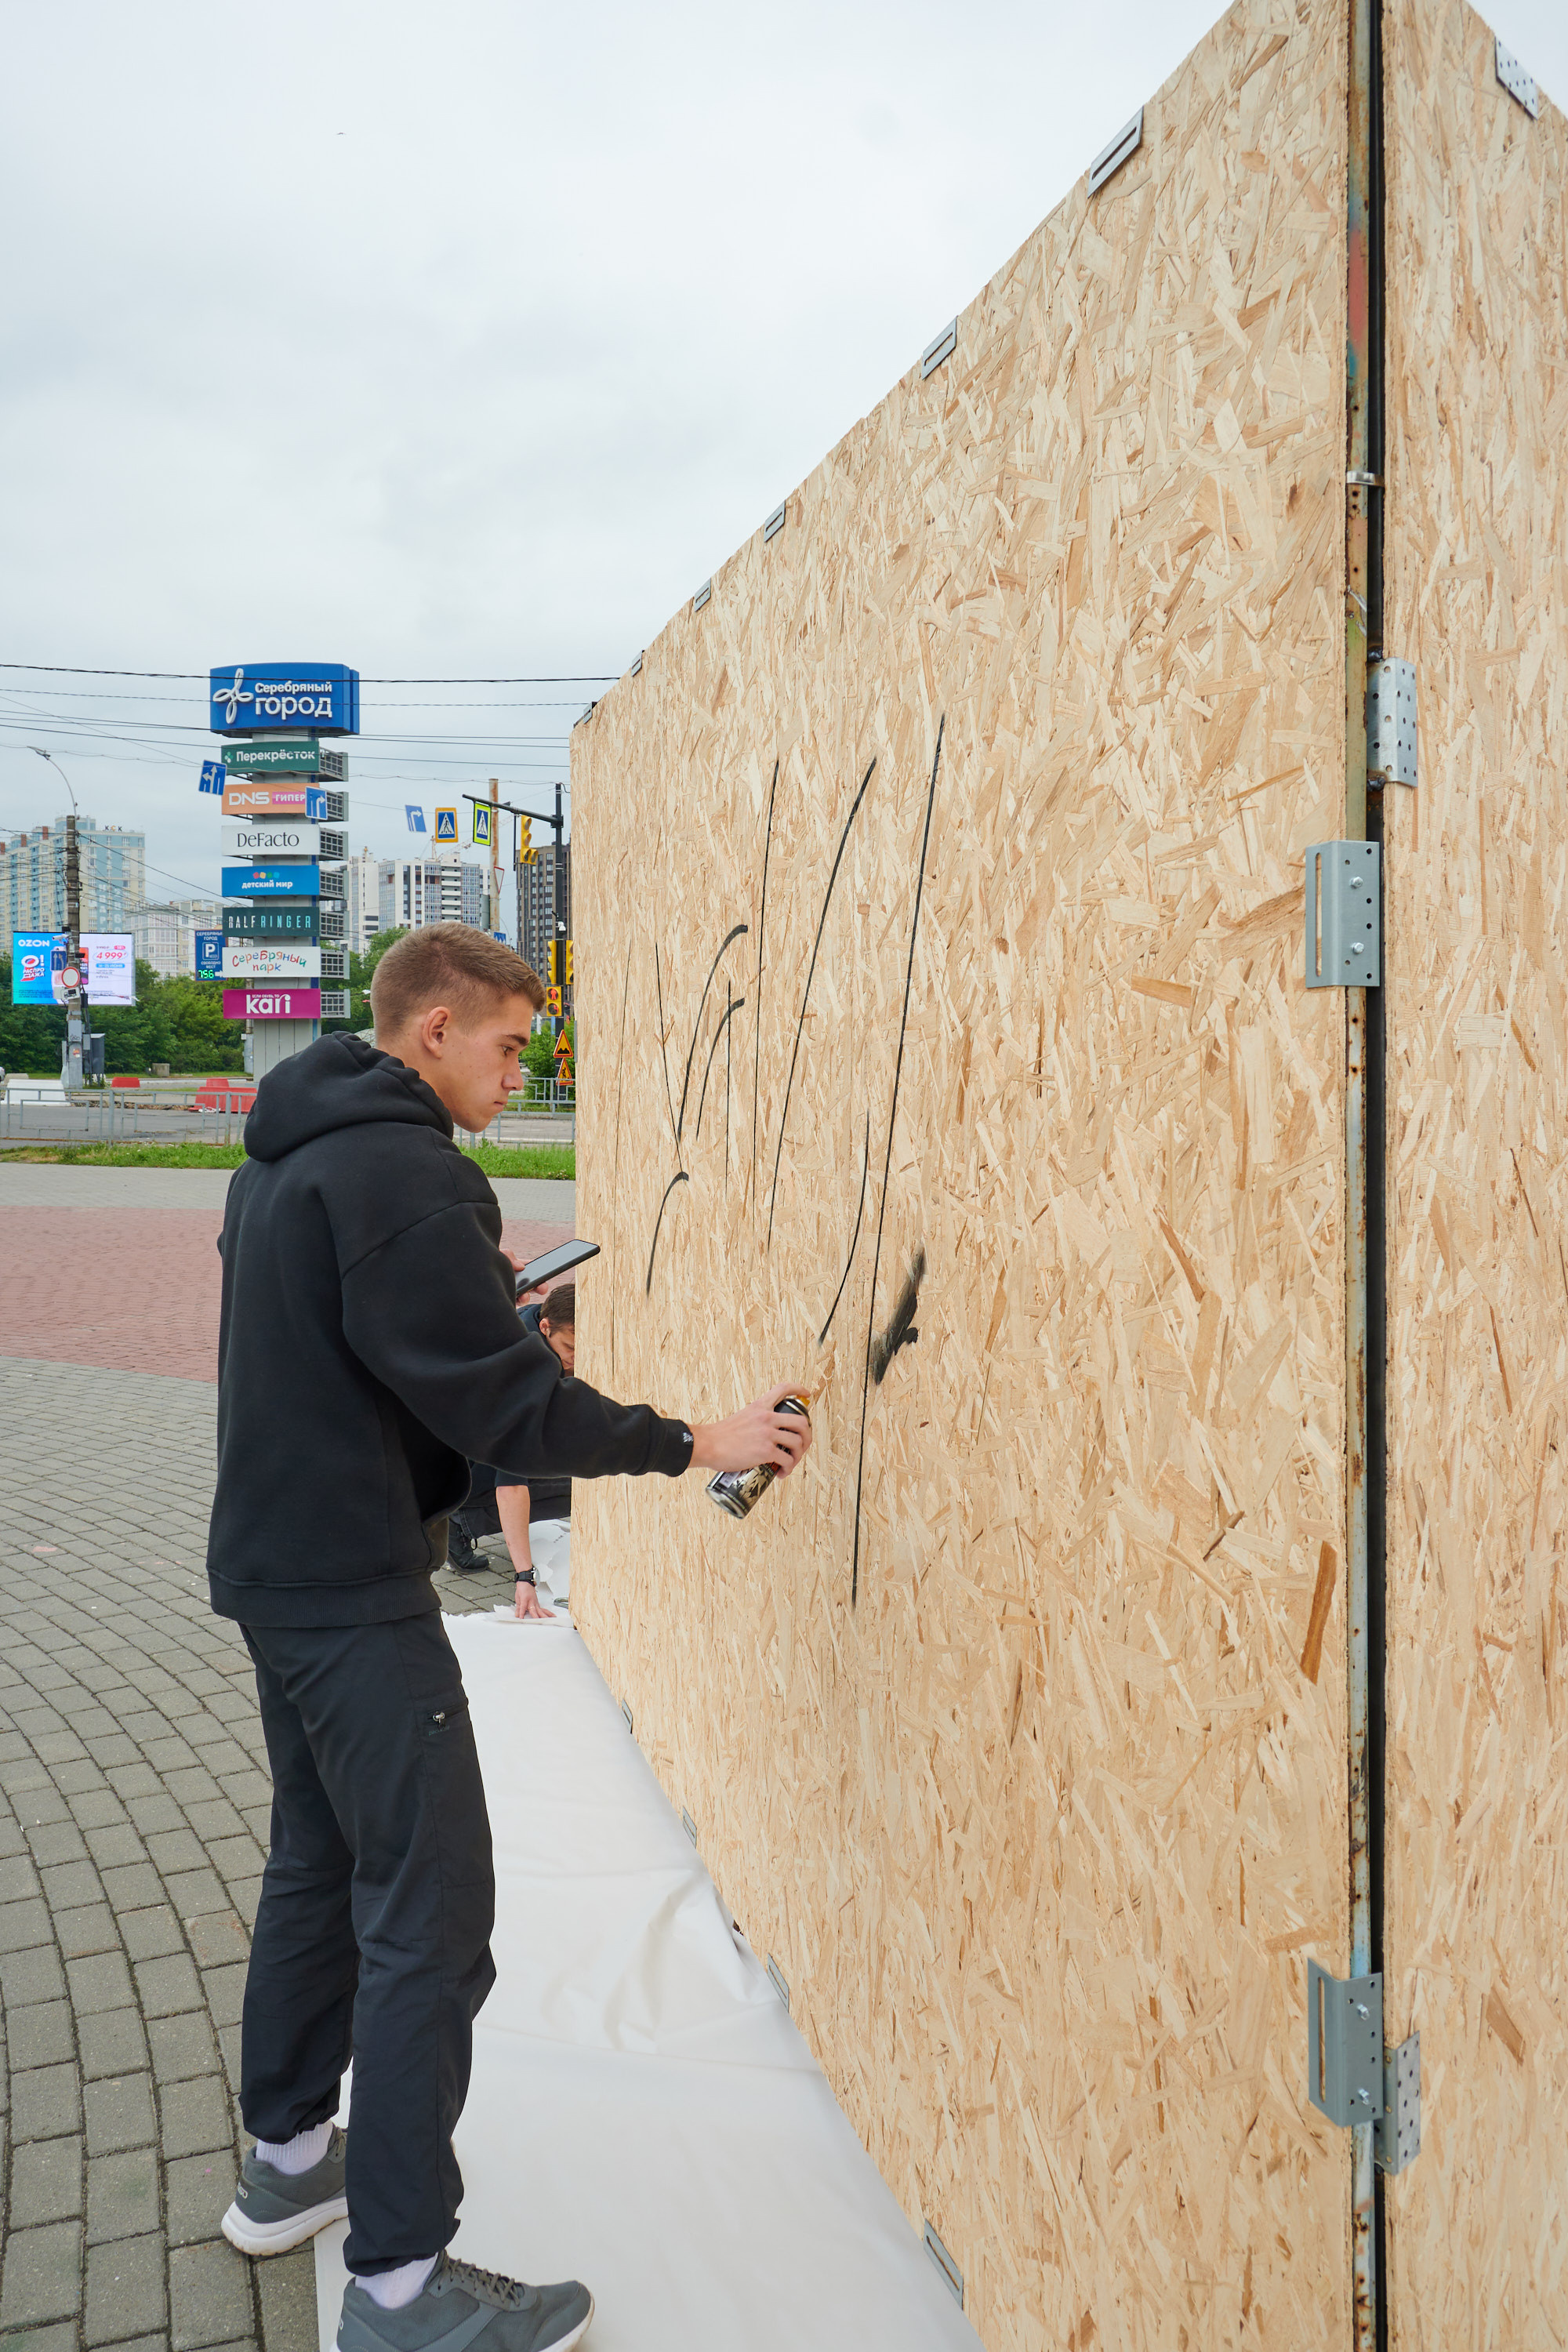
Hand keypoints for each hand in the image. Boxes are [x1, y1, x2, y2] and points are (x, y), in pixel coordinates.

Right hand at [515, 1576, 554, 1621]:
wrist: (525, 1581)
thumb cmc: (525, 1591)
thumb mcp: (523, 1601)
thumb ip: (521, 1610)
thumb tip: (519, 1615)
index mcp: (535, 1605)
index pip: (543, 1611)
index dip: (548, 1615)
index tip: (553, 1619)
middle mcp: (534, 1604)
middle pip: (540, 1612)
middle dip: (544, 1618)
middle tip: (549, 1622)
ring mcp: (530, 1602)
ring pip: (533, 1611)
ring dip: (535, 1617)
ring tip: (538, 1622)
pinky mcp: (524, 1599)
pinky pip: (523, 1607)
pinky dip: (522, 1613)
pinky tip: (521, 1617)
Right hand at [689, 1385, 812, 1477]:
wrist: (707, 1445)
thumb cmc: (719, 1436)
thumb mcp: (741, 1418)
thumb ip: (755, 1422)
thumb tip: (763, 1437)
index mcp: (760, 1406)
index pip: (783, 1388)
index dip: (799, 1389)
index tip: (806, 1394)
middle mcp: (767, 1417)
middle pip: (801, 1422)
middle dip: (807, 1436)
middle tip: (801, 1447)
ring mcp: (767, 1433)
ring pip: (798, 1442)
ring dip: (798, 1456)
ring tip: (789, 1464)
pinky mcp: (766, 1450)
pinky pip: (787, 1460)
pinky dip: (788, 1469)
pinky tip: (780, 1473)